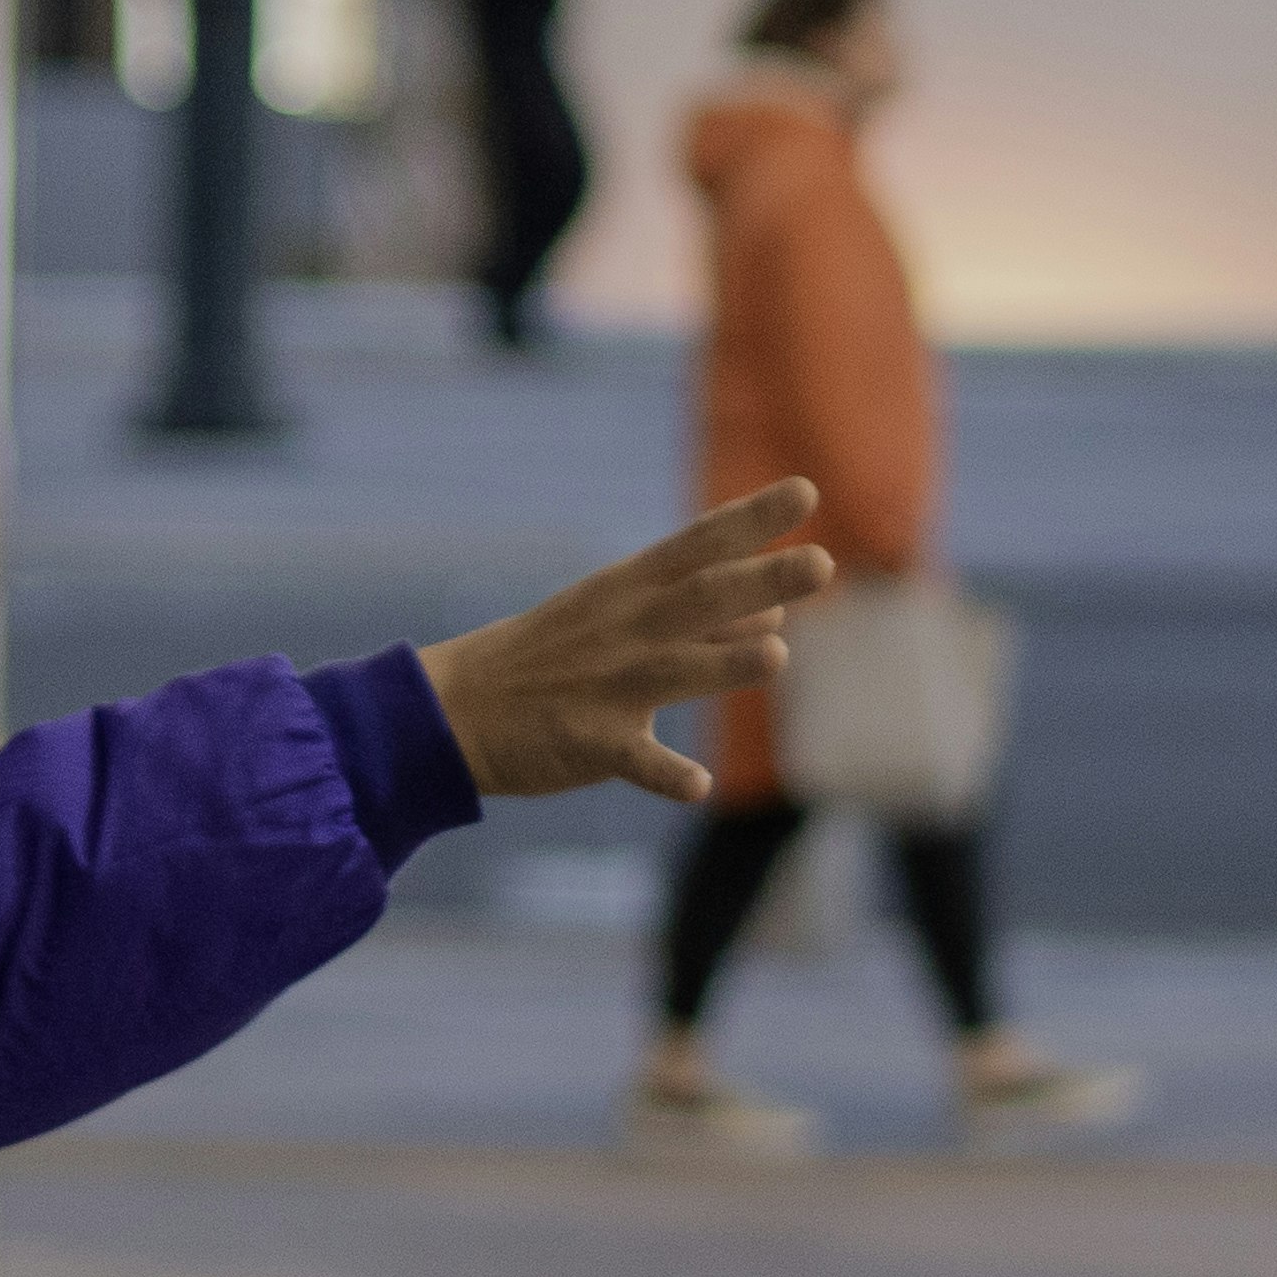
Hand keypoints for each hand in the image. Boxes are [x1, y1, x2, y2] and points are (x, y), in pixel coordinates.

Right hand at [417, 480, 829, 806]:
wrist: (455, 711)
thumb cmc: (548, 659)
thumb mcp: (615, 618)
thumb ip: (699, 616)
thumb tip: (777, 614)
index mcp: (627, 592)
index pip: (698, 544)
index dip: (752, 519)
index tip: (806, 490)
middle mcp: (622, 631)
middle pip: (698, 599)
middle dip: (760, 581)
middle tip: (822, 565)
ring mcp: (603, 686)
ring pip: (672, 672)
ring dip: (723, 663)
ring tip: (777, 656)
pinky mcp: (587, 742)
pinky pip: (631, 760)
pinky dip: (663, 773)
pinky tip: (695, 786)